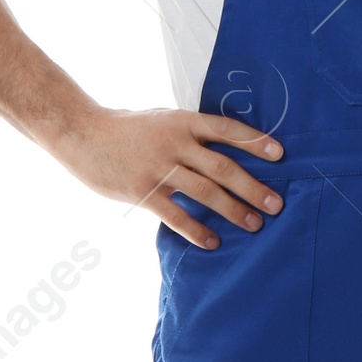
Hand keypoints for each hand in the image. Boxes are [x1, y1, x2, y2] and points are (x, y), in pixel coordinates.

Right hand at [46, 103, 284, 249]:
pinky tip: (213, 242)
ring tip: (254, 224)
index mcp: (182, 121)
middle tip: (276, 205)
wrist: (81, 134)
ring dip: (233, 210)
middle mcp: (173, 142)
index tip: (280, 156)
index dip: (254, 142)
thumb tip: (228, 147)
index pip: (226, 130)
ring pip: (205, 192)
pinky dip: (197, 231)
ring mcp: (157, 167)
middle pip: (222, 167)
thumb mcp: (162, 119)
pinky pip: (175, 215)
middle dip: (253, 187)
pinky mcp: (141, 191)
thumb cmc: (128, 128)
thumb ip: (191, 132)